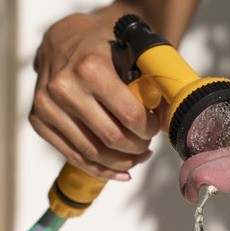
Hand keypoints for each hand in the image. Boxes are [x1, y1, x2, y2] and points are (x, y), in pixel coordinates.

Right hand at [29, 13, 160, 180]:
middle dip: (138, 147)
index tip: (156, 127)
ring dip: (123, 162)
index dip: (150, 129)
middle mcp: (64, 88)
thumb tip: (172, 116)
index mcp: (90, 69)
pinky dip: (102, 170)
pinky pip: (75, 158)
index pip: (130, 117)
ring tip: (138, 157)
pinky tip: (122, 172)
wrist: (64, 40)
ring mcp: (47, 106)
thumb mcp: (131, 53)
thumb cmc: (104, 48)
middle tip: (147, 145)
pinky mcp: (39, 121)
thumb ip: (152, 82)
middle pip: (113, 139)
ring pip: (94, 154)